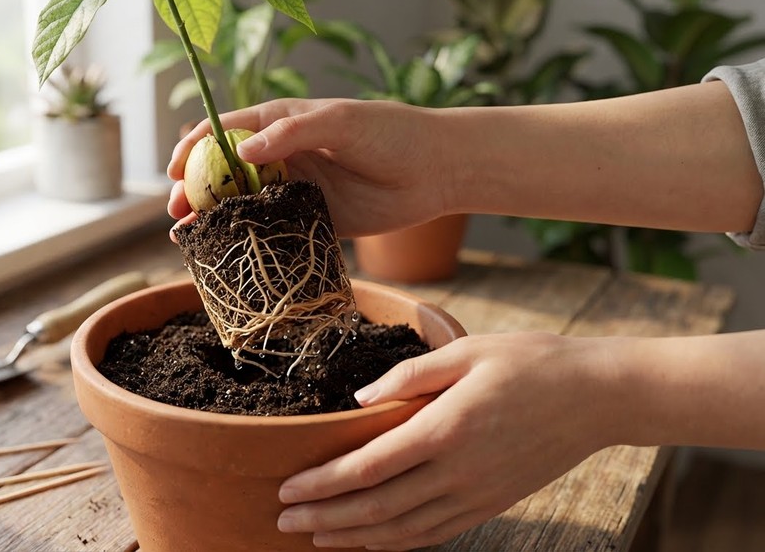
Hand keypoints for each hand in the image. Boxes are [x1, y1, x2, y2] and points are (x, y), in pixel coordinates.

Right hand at [167, 98, 450, 238]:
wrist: (436, 170)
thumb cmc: (391, 133)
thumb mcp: (340, 122)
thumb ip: (292, 133)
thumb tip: (242, 152)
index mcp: (282, 123)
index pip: (226, 132)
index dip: (195, 149)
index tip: (175, 170)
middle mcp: (283, 157)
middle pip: (226, 173)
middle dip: (195, 189)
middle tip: (175, 210)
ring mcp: (296, 191)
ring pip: (244, 205)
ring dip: (214, 218)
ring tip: (187, 236)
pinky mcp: (314, 221)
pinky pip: (274, 232)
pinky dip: (249, 242)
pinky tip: (227, 254)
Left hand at [275, 332, 620, 549]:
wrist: (599, 397)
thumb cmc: (532, 363)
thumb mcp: (467, 350)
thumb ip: (408, 377)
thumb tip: (358, 401)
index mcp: (446, 428)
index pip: (368, 466)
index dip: (322, 482)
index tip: (286, 488)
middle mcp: (458, 470)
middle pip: (376, 506)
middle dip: (324, 517)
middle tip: (283, 520)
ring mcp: (477, 494)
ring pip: (403, 529)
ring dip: (354, 537)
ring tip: (315, 537)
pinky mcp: (492, 503)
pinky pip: (436, 533)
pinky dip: (397, 543)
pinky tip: (372, 542)